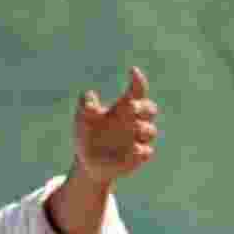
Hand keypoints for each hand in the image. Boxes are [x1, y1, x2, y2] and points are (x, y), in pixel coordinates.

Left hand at [74, 66, 158, 183]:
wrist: (87, 163)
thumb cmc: (87, 136)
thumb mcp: (82, 120)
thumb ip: (86, 106)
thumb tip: (89, 95)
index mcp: (123, 108)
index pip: (137, 91)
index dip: (138, 80)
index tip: (133, 71)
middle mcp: (134, 121)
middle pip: (150, 109)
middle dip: (143, 107)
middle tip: (131, 106)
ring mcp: (138, 139)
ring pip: (150, 131)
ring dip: (143, 128)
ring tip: (134, 128)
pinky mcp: (138, 157)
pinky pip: (146, 152)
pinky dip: (140, 151)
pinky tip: (133, 151)